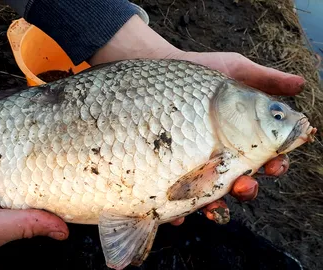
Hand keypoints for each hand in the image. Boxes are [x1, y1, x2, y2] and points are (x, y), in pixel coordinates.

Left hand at [89, 15, 301, 225]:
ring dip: (218, 207)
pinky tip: (178, 217)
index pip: (265, 157)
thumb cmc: (198, 78)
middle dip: (247, 189)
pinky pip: (176, 200)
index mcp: (241, 139)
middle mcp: (221, 157)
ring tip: (214, 206)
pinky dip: (179, 212)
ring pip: (212, 196)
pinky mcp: (171, 174)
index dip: (274, 164)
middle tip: (244, 184)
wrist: (158, 81)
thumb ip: (265, 79)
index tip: (274, 164)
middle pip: (241, 182)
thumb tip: (300, 83)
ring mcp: (195, 168)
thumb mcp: (234, 71)